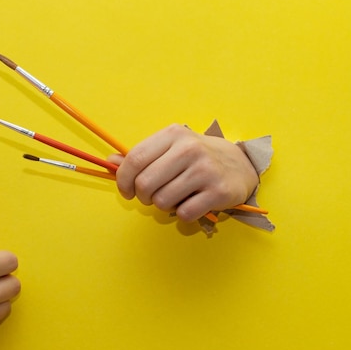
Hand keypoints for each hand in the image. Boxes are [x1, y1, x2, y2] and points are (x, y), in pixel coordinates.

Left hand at [109, 124, 258, 221]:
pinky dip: (182, 214)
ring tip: (175, 197)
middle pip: (146, 183)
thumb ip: (140, 156)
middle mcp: (189, 149)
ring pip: (162, 201)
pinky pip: (184, 213)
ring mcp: (206, 170)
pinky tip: (192, 203)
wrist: (241, 164)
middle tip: (151, 197)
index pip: (135, 159)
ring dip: (163, 206)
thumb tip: (109, 162)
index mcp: (173, 135)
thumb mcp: (169, 148)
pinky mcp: (219, 191)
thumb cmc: (196, 157)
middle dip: (142, 197)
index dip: (123, 180)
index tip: (126, 191)